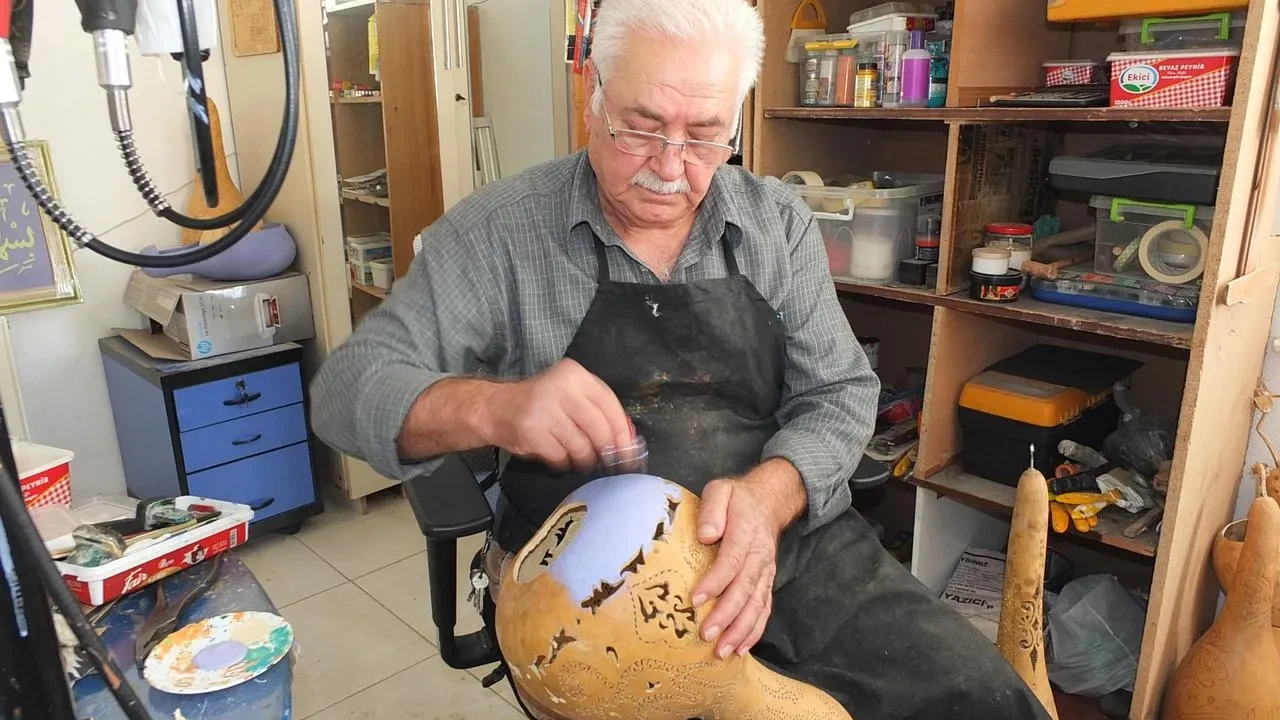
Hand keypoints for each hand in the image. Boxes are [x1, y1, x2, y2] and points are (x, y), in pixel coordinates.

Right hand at [482, 358, 632, 472]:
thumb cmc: (540, 403)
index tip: (630, 450)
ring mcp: (544, 410)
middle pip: (598, 427)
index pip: (609, 404)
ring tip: (579, 459)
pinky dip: (564, 463)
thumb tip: (629, 438)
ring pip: (581, 446)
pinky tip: (559, 459)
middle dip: (607, 450)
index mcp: (574, 374)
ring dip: (584, 460)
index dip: (622, 430)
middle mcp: (560, 388)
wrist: (496, 408)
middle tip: (609, 462)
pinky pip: (561, 457)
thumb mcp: (570, 395)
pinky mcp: (532, 432)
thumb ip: (597, 409)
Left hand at [690, 477, 783, 659]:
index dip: (715, 582)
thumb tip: (706, 535)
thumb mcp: (721, 491)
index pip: (731, 560)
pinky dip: (755, 630)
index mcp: (746, 532)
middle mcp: (759, 555)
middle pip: (745, 588)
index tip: (695, 600)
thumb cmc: (737, 498)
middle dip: (727, 615)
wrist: (770, 500)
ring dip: (741, 630)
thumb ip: (713, 509)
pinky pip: (764, 608)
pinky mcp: (767, 581)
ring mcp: (766, 570)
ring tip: (723, 650)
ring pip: (757, 604)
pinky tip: (742, 648)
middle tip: (707, 635)